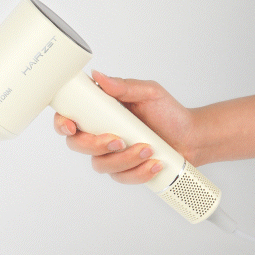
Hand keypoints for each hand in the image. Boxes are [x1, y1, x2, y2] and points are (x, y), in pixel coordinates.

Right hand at [53, 70, 197, 183]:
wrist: (191, 137)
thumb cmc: (168, 113)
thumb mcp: (149, 92)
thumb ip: (124, 86)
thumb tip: (99, 77)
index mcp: (100, 113)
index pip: (69, 118)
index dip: (63, 123)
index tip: (72, 126)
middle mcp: (100, 134)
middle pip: (77, 145)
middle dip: (96, 145)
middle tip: (119, 140)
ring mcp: (110, 154)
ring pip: (100, 165)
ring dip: (124, 159)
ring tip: (148, 149)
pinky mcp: (123, 171)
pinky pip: (120, 178)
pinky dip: (138, 172)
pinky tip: (154, 163)